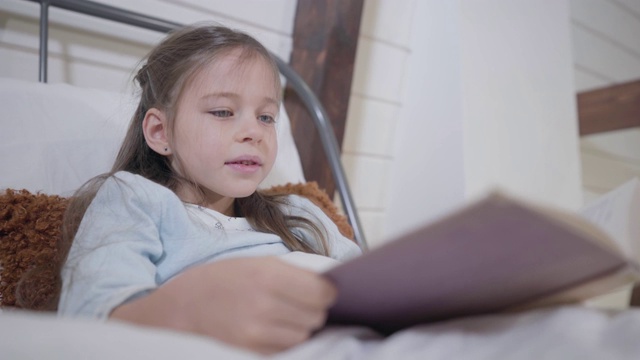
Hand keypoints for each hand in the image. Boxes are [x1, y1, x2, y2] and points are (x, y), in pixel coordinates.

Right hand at [110, 256, 336, 353]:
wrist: (178, 309)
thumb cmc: (220, 280)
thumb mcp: (255, 264)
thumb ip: (292, 275)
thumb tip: (328, 289)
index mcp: (268, 275)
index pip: (322, 292)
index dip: (326, 292)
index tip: (321, 291)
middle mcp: (265, 304)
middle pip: (316, 315)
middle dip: (312, 309)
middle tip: (297, 303)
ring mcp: (257, 332)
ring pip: (303, 334)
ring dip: (299, 327)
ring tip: (281, 316)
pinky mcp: (250, 350)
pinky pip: (286, 348)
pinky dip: (285, 341)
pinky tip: (271, 329)